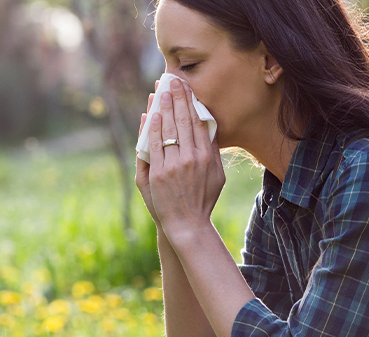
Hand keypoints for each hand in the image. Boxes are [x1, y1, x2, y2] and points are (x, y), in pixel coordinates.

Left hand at [135, 78, 226, 237]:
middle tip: (171, 80)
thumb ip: (213, 152)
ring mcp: (174, 166)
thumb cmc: (203, 199)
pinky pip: (154, 146)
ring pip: (167, 130)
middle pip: (182, 121)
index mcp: (207, 157)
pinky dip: (152, 129)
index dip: (190, 102)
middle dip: (176, 98)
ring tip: (160, 91)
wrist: (188, 224)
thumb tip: (209, 129)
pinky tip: (151, 115)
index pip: (197, 122)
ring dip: (163, 108)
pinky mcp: (159, 173)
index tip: (186, 87)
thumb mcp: (217, 176)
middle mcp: (191, 158)